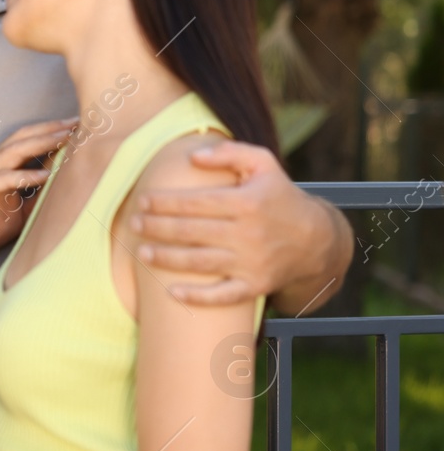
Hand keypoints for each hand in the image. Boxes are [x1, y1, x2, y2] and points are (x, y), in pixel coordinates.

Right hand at [0, 118, 75, 267]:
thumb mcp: (18, 213)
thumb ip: (38, 198)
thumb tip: (67, 190)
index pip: (27, 140)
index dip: (51, 131)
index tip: (79, 127)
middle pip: (23, 137)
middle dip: (51, 129)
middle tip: (78, 123)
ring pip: (14, 151)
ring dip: (41, 143)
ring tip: (65, 140)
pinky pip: (4, 179)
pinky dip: (26, 176)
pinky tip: (46, 175)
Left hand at [130, 139, 330, 305]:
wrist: (316, 239)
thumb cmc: (279, 197)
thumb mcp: (264, 164)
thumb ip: (230, 153)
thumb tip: (192, 156)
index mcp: (247, 203)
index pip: (196, 203)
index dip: (164, 203)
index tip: (142, 201)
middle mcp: (248, 234)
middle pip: (192, 232)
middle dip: (157, 228)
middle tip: (133, 224)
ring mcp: (252, 263)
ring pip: (200, 263)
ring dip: (166, 258)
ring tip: (142, 251)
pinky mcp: (256, 286)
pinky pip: (223, 296)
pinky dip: (197, 297)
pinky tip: (171, 292)